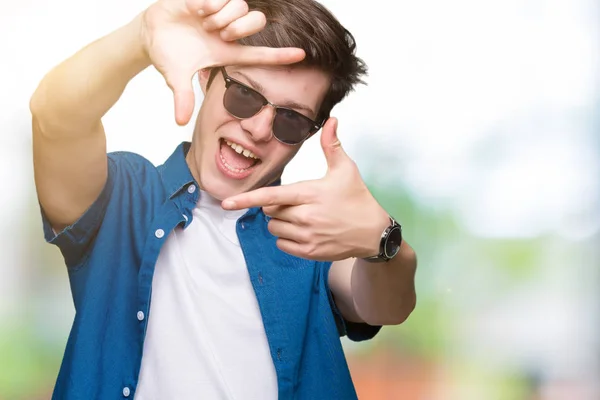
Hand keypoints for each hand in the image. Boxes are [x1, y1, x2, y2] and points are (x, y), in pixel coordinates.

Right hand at [141, 0, 304, 124]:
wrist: (150, 32)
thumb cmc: (168, 54)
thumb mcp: (175, 76)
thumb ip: (181, 97)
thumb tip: (180, 122)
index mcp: (227, 52)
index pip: (260, 55)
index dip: (281, 56)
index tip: (302, 55)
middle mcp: (230, 32)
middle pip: (257, 22)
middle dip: (241, 28)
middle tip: (219, 34)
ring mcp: (222, 13)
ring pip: (242, 6)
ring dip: (223, 16)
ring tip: (203, 22)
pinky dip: (210, 3)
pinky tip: (196, 10)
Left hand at [222, 118, 389, 260]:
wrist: (373, 232)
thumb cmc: (357, 197)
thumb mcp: (346, 169)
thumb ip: (332, 145)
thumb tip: (331, 119)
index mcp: (310, 194)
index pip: (271, 196)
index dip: (246, 199)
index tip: (226, 203)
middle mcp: (306, 217)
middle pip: (269, 211)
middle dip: (276, 205)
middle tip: (297, 202)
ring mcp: (307, 236)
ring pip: (274, 228)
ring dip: (280, 222)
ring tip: (302, 217)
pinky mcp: (309, 252)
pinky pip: (282, 244)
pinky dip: (286, 238)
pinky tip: (304, 231)